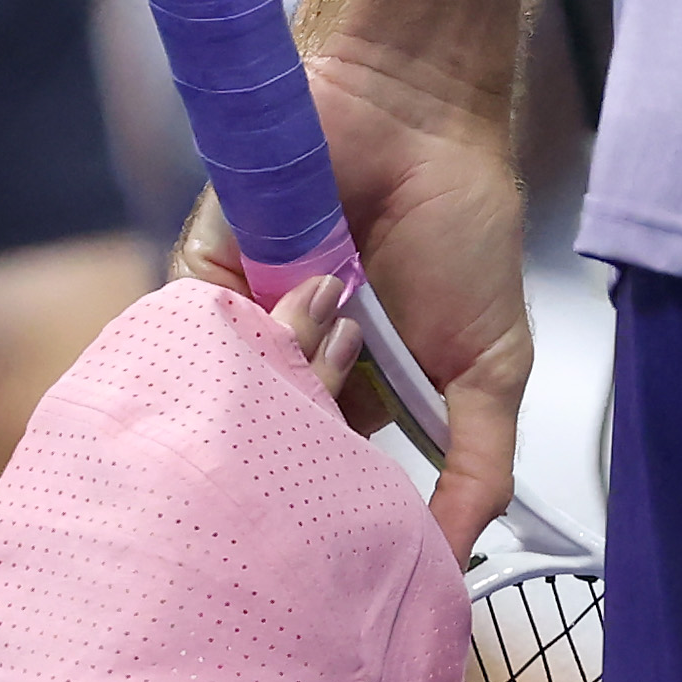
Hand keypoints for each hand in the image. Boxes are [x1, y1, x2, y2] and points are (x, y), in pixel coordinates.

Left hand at [172, 37, 532, 562]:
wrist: (411, 119)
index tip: (364, 530)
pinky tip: (294, 307)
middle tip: (359, 384)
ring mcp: (241, 339)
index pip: (334, 488)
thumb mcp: (493, 364)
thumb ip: (480, 464)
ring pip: (233, 414)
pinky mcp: (196, 293)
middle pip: (275, 459)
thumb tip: (454, 561)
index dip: (347, 511)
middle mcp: (293, 378)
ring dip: (295, 374)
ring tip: (349, 309)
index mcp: (359, 401)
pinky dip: (242, 341)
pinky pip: (187, 351)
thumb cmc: (461, 230)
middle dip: (314, 442)